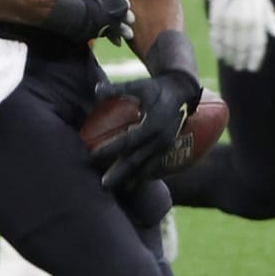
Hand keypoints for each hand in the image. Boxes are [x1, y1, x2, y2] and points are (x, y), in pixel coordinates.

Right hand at [43, 0, 134, 43]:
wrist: (82, 13)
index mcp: (119, 3)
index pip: (124, 3)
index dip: (124, 3)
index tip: (126, 5)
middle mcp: (116, 17)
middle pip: (124, 19)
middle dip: (127, 21)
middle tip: (132, 23)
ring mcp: (107, 28)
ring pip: (116, 31)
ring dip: (120, 33)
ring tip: (125, 38)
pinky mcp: (97, 35)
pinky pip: (104, 37)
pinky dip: (107, 38)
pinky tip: (108, 42)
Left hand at [90, 73, 201, 189]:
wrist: (182, 91)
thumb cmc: (156, 88)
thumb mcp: (139, 85)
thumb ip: (117, 89)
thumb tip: (96, 90)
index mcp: (154, 124)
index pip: (128, 141)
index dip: (110, 149)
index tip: (92, 155)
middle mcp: (161, 139)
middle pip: (136, 160)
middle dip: (119, 173)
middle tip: (103, 185)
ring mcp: (166, 146)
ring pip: (145, 167)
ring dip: (130, 179)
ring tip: (115, 190)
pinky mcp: (168, 149)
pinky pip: (154, 166)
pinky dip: (142, 176)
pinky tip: (130, 185)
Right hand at [206, 0, 274, 70]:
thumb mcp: (265, 5)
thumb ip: (272, 22)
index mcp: (256, 20)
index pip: (256, 45)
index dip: (254, 58)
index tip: (252, 68)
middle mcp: (242, 24)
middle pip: (241, 48)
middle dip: (241, 60)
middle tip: (241, 67)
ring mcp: (227, 22)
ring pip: (228, 46)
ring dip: (230, 57)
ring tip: (231, 63)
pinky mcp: (215, 20)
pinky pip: (215, 38)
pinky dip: (217, 49)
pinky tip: (220, 55)